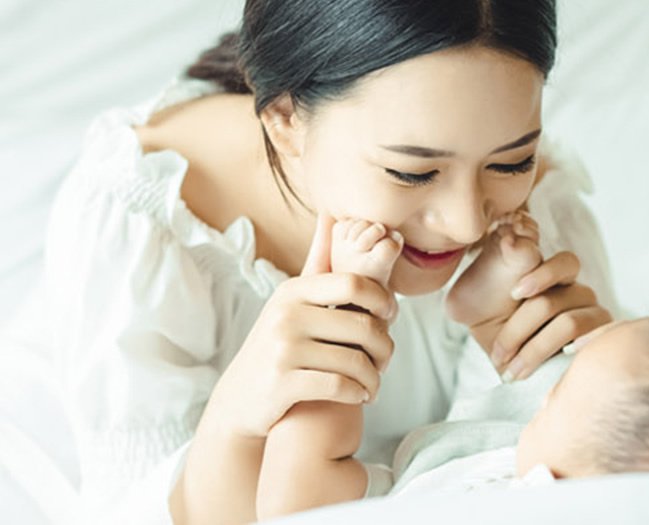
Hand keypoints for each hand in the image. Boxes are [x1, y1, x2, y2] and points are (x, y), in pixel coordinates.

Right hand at [204, 213, 397, 438]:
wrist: (240, 400)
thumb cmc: (278, 345)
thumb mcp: (291, 300)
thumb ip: (317, 261)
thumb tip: (331, 213)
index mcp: (293, 291)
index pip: (354, 283)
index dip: (383, 300)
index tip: (389, 318)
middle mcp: (285, 315)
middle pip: (363, 325)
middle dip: (384, 347)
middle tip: (385, 360)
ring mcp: (282, 349)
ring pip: (355, 361)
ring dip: (373, 378)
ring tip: (373, 383)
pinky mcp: (283, 384)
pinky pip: (340, 386)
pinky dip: (357, 393)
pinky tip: (359, 395)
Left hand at [489, 250, 611, 381]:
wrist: (502, 363)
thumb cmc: (488, 323)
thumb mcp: (474, 296)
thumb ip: (491, 265)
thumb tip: (512, 240)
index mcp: (550, 272)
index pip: (565, 263)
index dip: (542, 275)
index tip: (515, 292)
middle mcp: (576, 290)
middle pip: (554, 300)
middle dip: (519, 328)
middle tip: (500, 351)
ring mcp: (592, 315)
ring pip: (569, 324)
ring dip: (534, 350)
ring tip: (513, 370)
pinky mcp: (599, 343)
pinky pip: (588, 345)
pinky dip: (559, 358)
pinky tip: (544, 370)